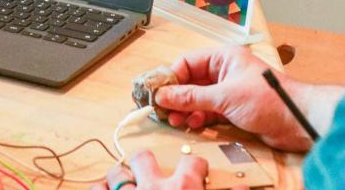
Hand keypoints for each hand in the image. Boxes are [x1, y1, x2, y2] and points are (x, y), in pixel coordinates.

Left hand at [91, 150, 210, 189]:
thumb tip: (243, 186)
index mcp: (183, 189)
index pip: (192, 163)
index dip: (195, 165)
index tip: (195, 168)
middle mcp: (154, 188)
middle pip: (144, 157)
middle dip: (144, 161)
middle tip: (149, 172)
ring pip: (116, 174)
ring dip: (119, 178)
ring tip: (125, 183)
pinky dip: (100, 189)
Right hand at [154, 46, 314, 151]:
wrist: (295, 121)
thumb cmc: (271, 99)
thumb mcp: (225, 96)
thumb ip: (192, 97)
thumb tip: (165, 95)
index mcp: (225, 58)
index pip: (188, 62)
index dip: (171, 77)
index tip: (158, 92)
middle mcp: (225, 72)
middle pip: (191, 81)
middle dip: (176, 96)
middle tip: (162, 109)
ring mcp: (229, 91)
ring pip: (198, 98)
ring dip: (186, 109)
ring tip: (176, 119)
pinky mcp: (233, 109)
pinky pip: (208, 111)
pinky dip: (198, 117)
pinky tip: (193, 124)